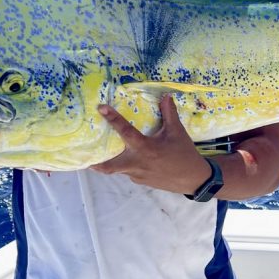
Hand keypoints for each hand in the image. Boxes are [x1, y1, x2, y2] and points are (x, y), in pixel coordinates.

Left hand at [91, 95, 213, 193]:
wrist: (194, 179)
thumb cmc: (184, 154)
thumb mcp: (177, 132)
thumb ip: (169, 114)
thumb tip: (165, 96)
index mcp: (145, 148)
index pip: (125, 132)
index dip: (113, 119)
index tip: (101, 108)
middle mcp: (137, 163)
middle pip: (109, 167)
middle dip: (95, 163)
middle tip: (84, 155)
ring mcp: (138, 175)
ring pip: (119, 169)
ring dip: (111, 162)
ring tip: (104, 154)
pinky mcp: (141, 182)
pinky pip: (129, 173)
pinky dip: (127, 166)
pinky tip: (131, 159)